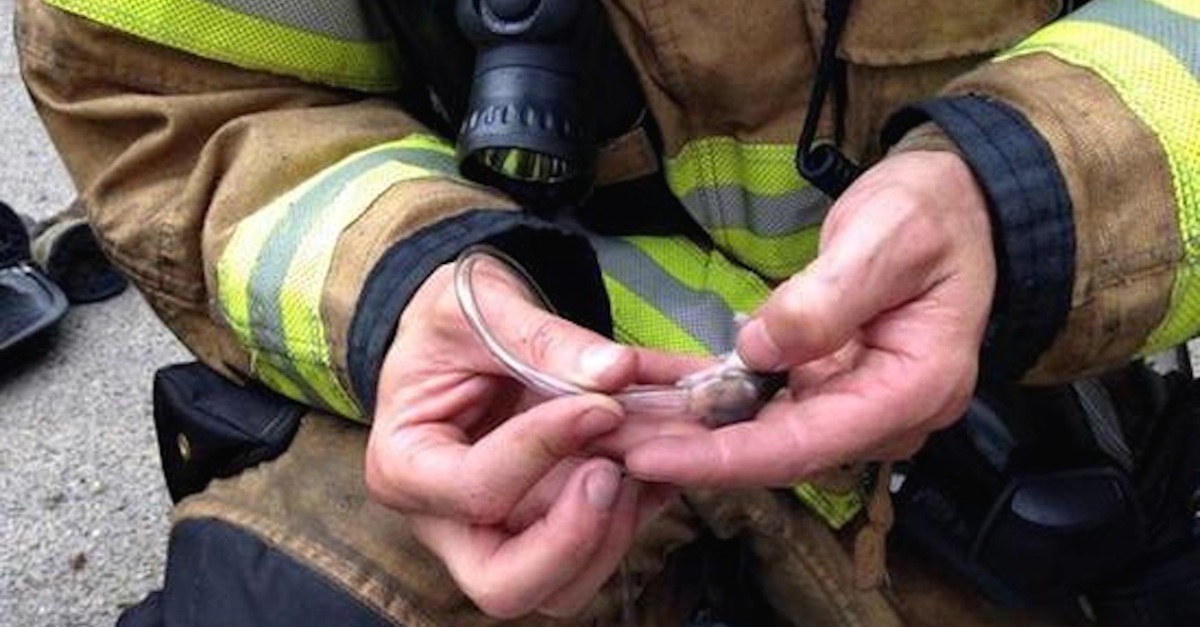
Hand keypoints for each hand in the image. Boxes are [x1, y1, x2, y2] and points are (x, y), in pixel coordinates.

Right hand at [365, 257, 671, 617]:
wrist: (463, 332)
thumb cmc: (449, 321)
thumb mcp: (478, 304)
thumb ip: (541, 336)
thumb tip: (615, 372)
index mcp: (407, 466)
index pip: (476, 490)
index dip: (543, 451)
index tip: (599, 405)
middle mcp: (448, 521)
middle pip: (506, 585)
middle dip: (574, 536)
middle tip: (613, 470)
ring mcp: (502, 532)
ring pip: (564, 586)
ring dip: (617, 528)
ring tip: (648, 454)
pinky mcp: (550, 525)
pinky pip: (601, 549)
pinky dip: (643, 507)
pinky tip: (665, 452)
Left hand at [624, 151, 995, 486]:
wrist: (958, 204)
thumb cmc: (931, 214)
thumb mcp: (884, 239)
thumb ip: (824, 300)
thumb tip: (759, 351)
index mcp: (915, 389)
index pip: (806, 443)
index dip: (723, 457)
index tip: (650, 457)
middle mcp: (889, 416)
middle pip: (781, 452)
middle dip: (695, 453)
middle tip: (610, 445)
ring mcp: (862, 406)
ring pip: (770, 437)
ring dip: (698, 435)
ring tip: (621, 427)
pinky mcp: (838, 390)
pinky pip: (772, 410)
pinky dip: (718, 408)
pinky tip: (663, 403)